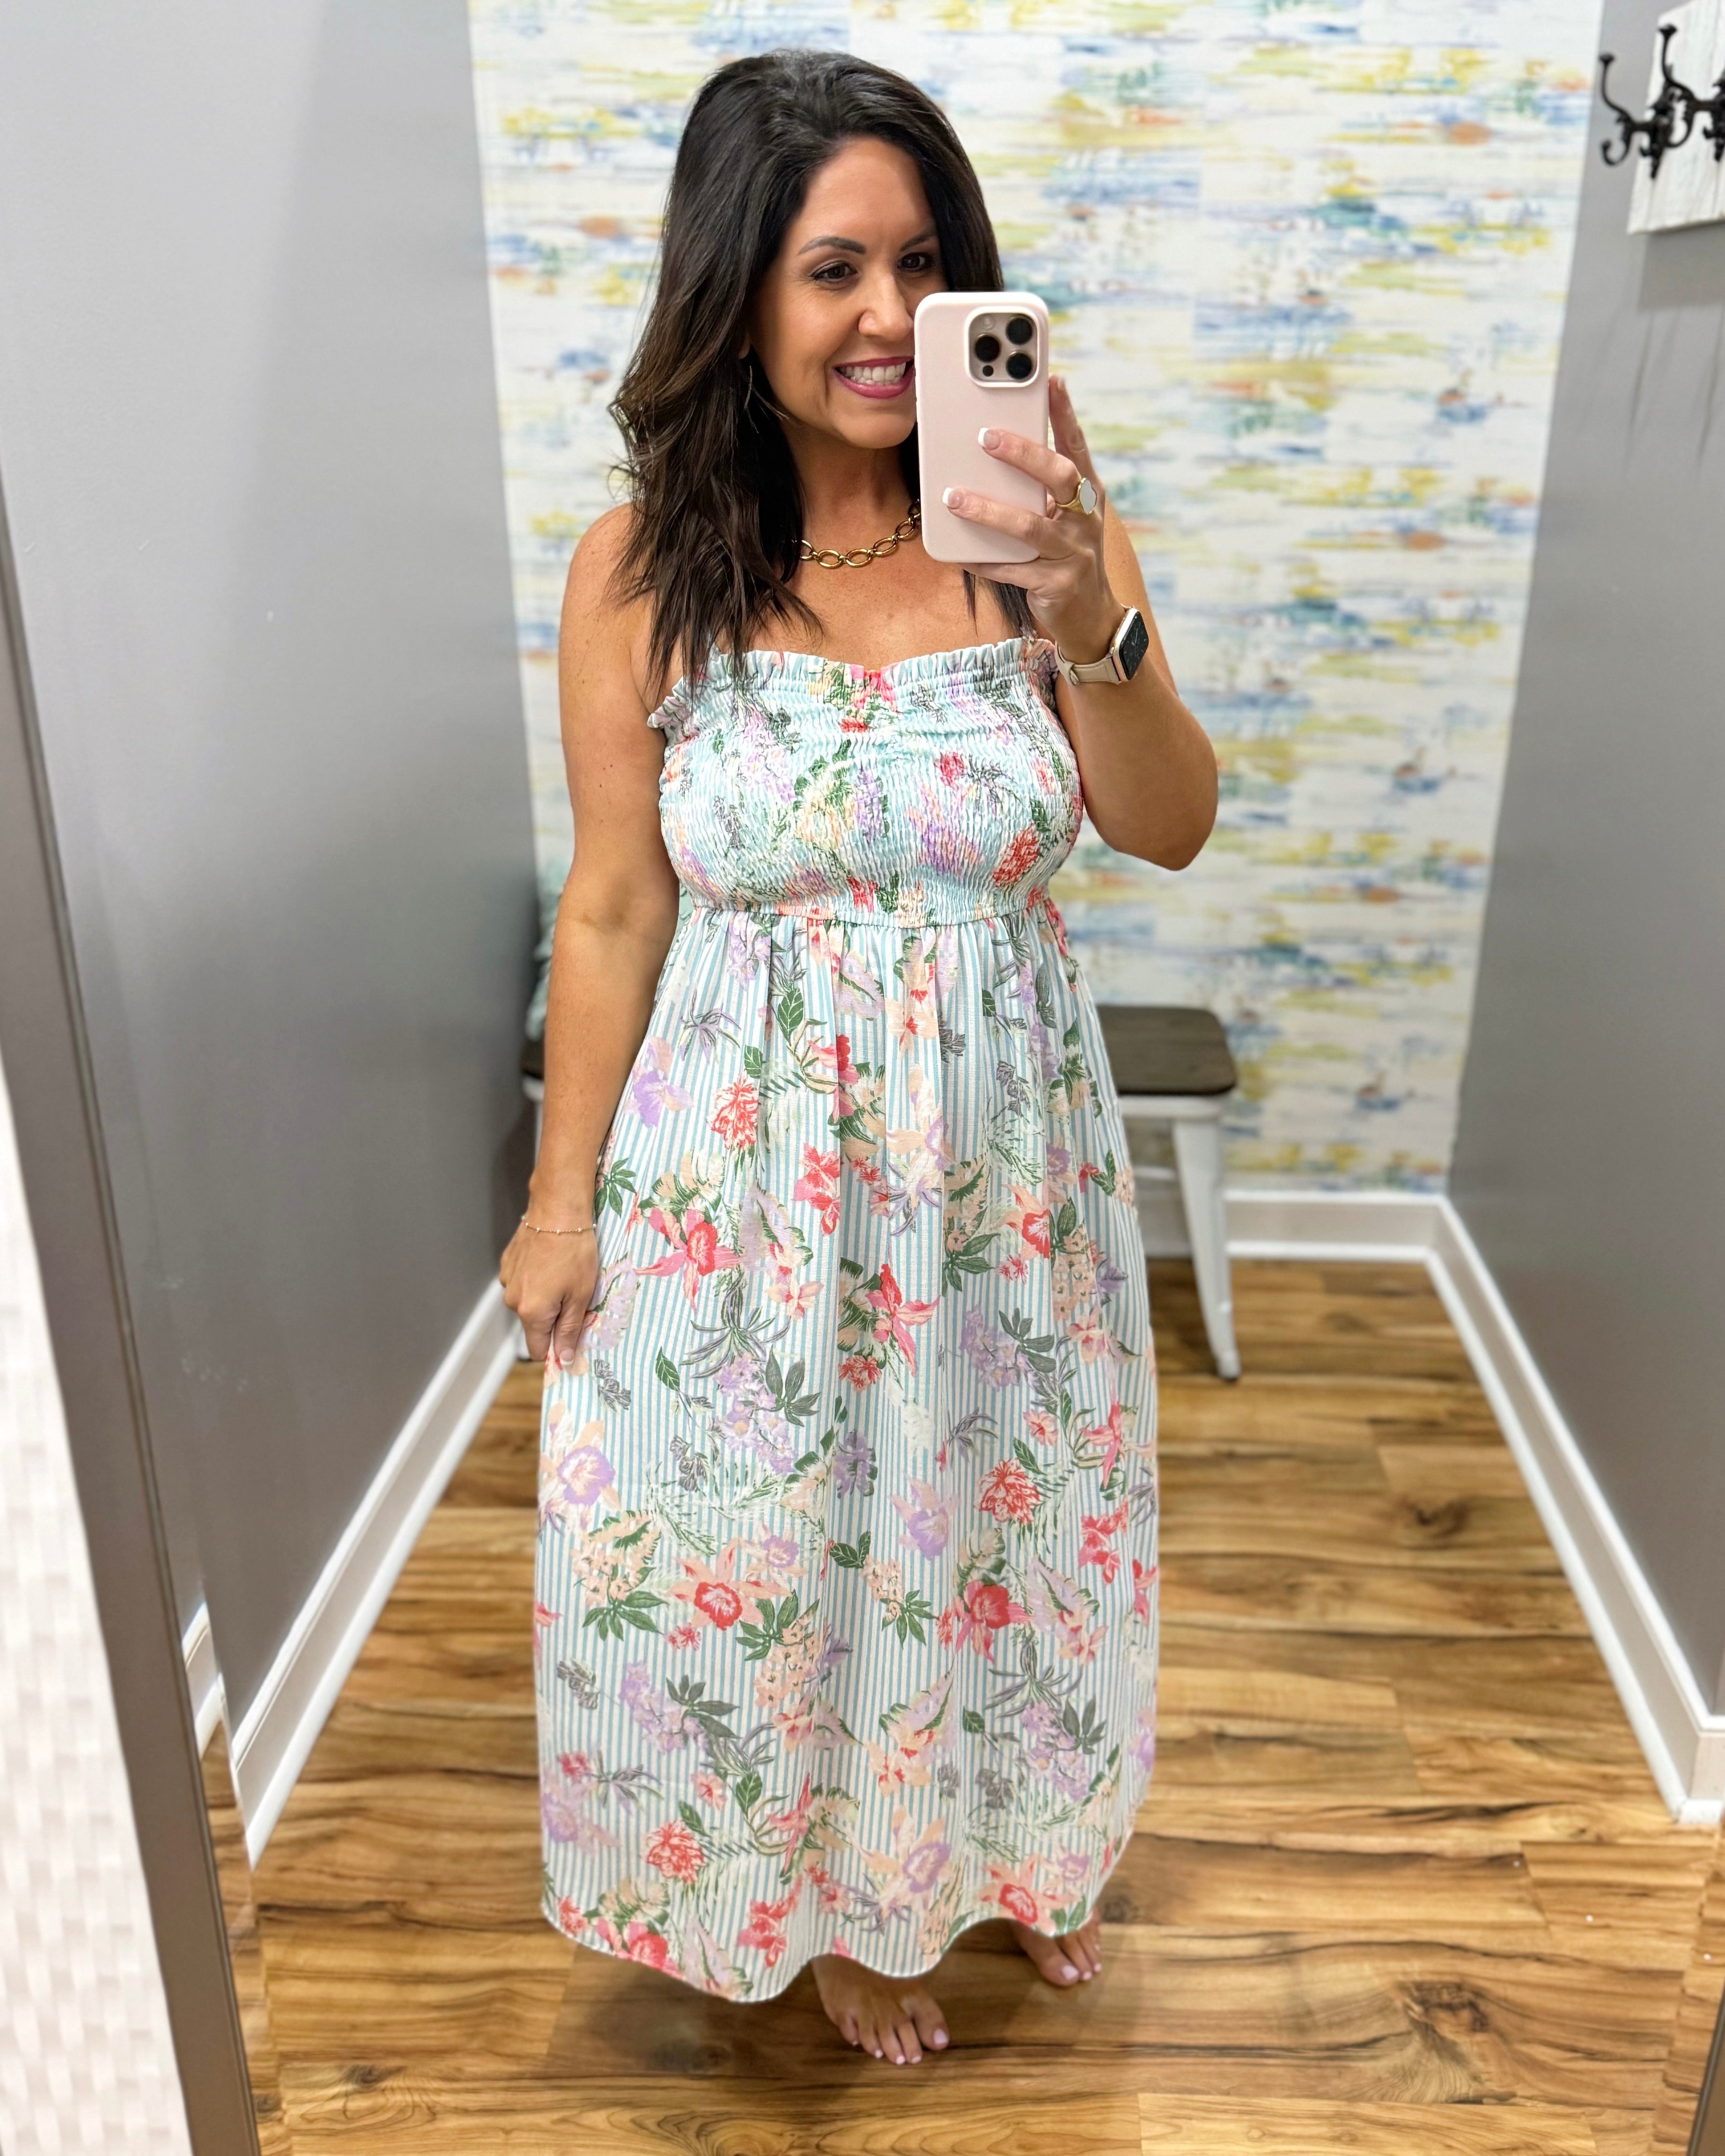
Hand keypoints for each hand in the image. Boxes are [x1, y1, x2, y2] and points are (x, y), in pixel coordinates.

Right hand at [499, 1217, 598, 1368]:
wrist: (557, 1211)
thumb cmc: (575, 1253)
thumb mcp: (580, 1295)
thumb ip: (569, 1330)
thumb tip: (563, 1359)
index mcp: (531, 1313)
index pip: (537, 1350)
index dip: (555, 1349)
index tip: (571, 1340)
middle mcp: (512, 1300)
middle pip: (533, 1325)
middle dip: (553, 1318)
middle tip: (574, 1295)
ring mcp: (507, 1280)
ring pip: (527, 1303)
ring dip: (544, 1297)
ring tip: (562, 1274)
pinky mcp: (507, 1264)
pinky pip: (522, 1283)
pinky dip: (535, 1279)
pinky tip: (549, 1262)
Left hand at [939, 375, 1120, 662]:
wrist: (1090, 618)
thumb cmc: (1066, 557)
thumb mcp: (1062, 519)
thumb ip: (1039, 491)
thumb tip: (994, 452)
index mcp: (1087, 497)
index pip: (1077, 448)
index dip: (1065, 415)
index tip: (1052, 380)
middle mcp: (1085, 521)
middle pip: (1058, 478)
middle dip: (1023, 454)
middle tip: (985, 436)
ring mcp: (1073, 554)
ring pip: (1029, 527)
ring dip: (988, 511)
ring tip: (953, 496)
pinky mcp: (1055, 585)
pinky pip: (1011, 570)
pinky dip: (982, 560)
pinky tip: (958, 551)